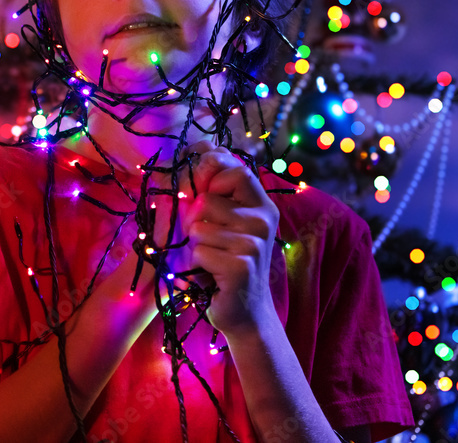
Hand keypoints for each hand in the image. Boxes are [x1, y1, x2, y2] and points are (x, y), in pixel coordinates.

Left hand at [169, 141, 279, 338]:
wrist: (244, 312)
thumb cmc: (226, 261)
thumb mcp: (225, 221)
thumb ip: (217, 188)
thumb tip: (203, 145)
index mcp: (260, 204)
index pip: (234, 168)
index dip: (210, 172)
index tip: (199, 188)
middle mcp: (263, 219)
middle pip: (206, 201)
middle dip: (193, 221)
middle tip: (205, 240)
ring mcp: (255, 243)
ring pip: (198, 227)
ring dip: (194, 246)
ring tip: (210, 259)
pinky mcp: (242, 266)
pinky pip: (199, 252)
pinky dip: (196, 264)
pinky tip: (212, 275)